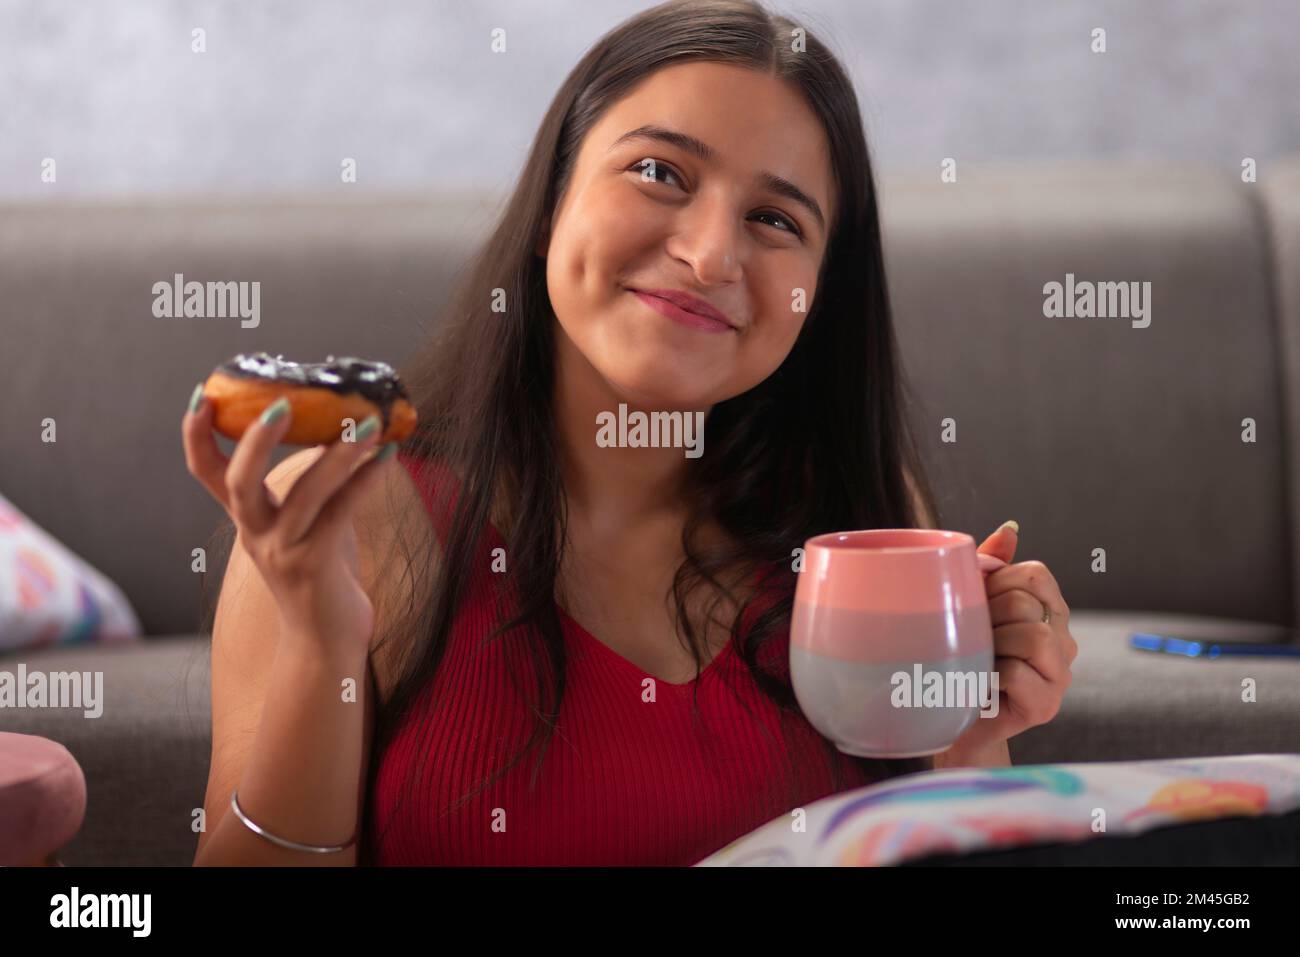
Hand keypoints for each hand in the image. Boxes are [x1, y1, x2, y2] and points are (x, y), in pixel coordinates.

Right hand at [181, 384, 396, 656]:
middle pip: (239, 481)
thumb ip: (311, 488)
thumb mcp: (305, 525)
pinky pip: (341, 513)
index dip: (196, 435)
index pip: (207, 473)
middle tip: (284, 402)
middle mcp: (256, 534)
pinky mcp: (315, 566)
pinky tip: (388, 458)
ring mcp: (283, 552)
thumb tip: (341, 434)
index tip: (202, 394)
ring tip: (368, 422)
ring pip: (304, 494)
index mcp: (247, 519)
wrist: (326, 640)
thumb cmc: (321, 575)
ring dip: (338, 453)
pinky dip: (366, 480)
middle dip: (256, 440)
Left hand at [937, 521, 1077, 767]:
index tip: (976, 605)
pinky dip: (988, 676)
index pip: (1035, 574)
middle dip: (987, 617)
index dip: (997, 583)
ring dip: (991, 646)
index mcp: (1047, 611)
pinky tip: (979, 686)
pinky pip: (1018, 674)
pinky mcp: (1047, 706)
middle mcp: (1063, 640)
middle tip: (972, 641)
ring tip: (977, 663)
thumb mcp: (969, 606)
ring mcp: (1060, 675)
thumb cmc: (957, 659)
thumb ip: (991, 566)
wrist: (946, 722)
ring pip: (1031, 636)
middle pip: (1026, 604)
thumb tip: (1010, 527)